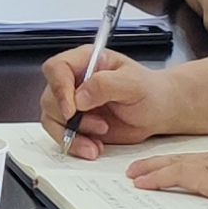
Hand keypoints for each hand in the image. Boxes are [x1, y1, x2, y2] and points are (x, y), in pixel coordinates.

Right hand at [36, 46, 180, 152]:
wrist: (156, 112)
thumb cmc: (149, 91)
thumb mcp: (133, 83)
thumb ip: (105, 85)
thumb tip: (79, 97)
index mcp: (85, 61)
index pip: (57, 68)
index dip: (59, 89)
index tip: (72, 110)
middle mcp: (73, 81)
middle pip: (50, 98)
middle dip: (71, 119)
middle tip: (100, 126)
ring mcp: (71, 103)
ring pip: (52, 120)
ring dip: (73, 136)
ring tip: (97, 142)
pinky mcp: (75, 124)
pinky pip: (62, 135)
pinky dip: (75, 145)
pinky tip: (94, 147)